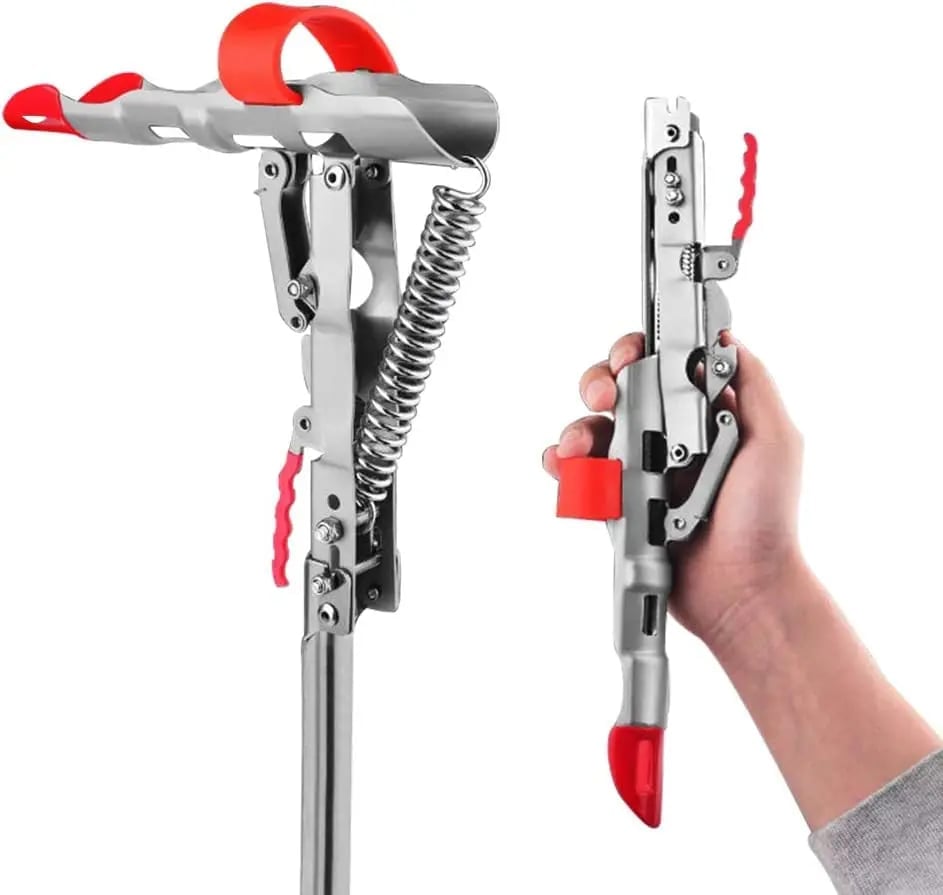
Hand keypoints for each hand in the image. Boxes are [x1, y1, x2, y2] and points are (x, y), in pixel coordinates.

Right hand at [542, 332, 804, 645]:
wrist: (740, 589)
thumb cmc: (765, 522)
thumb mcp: (776, 441)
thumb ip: (753, 384)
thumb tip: (725, 338)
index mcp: (703, 413)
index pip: (661, 364)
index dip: (638, 352)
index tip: (630, 359)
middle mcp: (668, 435)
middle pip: (617, 389)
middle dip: (600, 384)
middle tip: (604, 399)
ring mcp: (640, 469)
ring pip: (592, 428)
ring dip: (579, 428)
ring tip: (581, 448)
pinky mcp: (617, 502)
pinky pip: (579, 475)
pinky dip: (563, 466)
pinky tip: (564, 466)